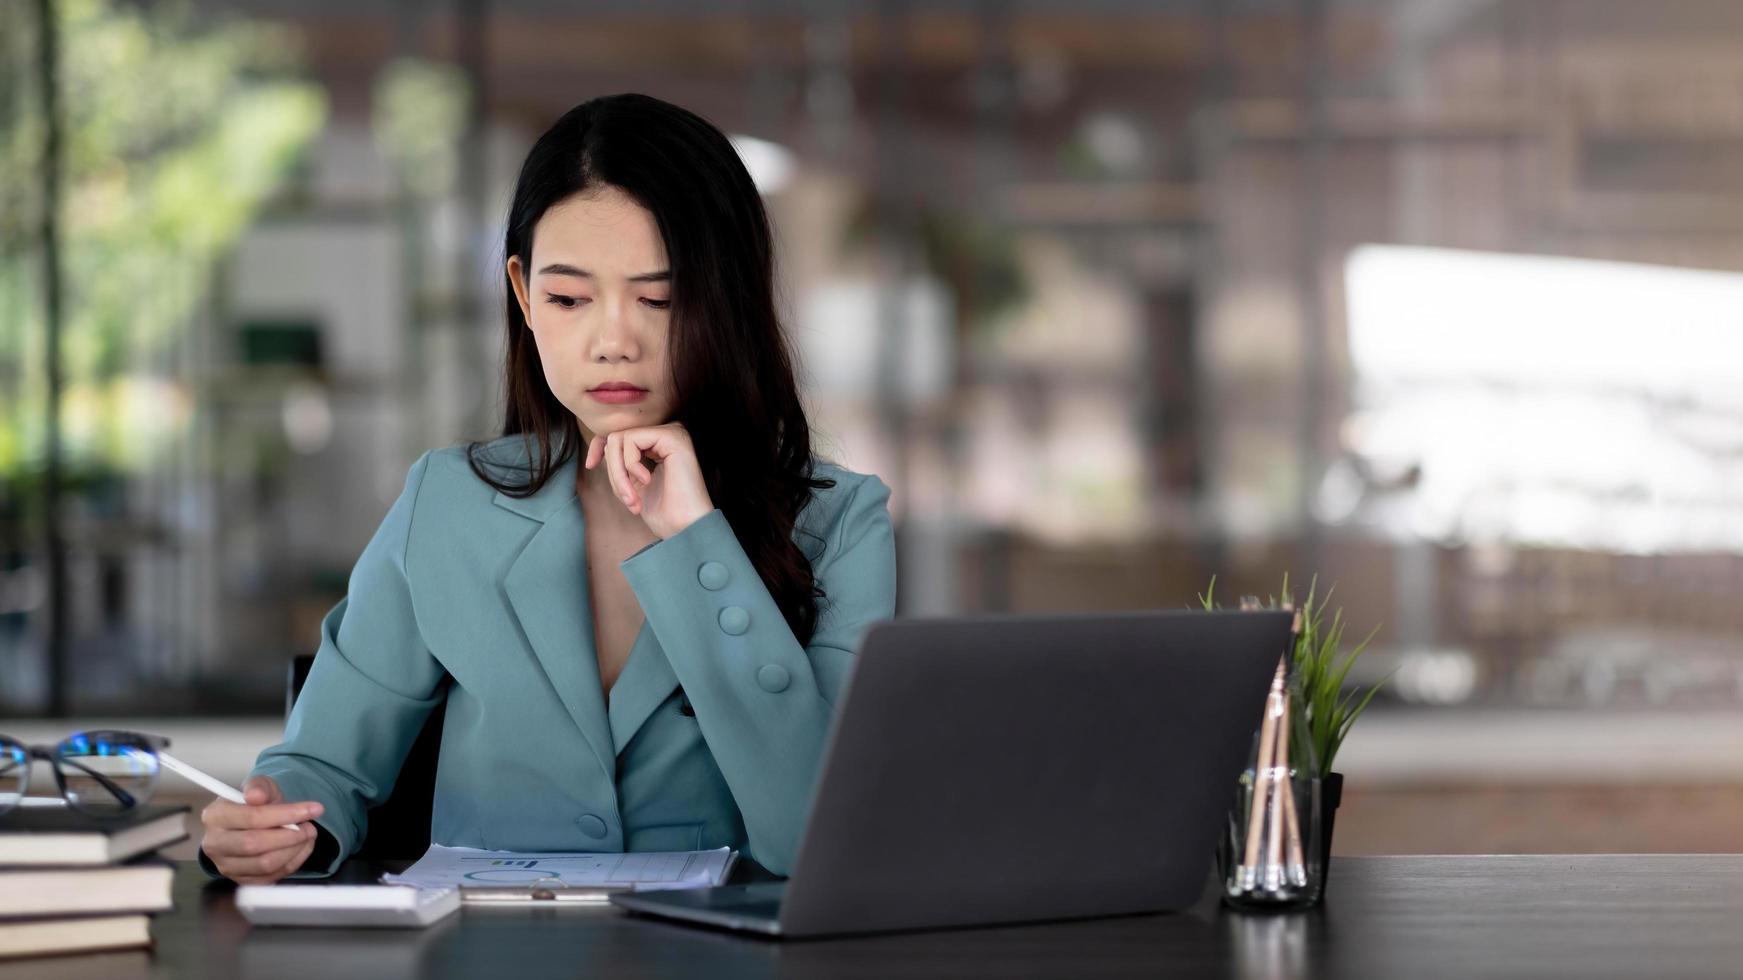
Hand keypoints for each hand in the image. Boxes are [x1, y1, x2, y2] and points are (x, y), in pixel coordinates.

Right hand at [199, 775, 323, 883]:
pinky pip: (271, 877)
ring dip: (294, 850)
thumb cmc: (257, 803)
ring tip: (308, 835)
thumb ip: (259, 786)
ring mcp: (225, 865)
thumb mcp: (260, 786)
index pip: (252, 818)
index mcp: (215, 816)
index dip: (286, 814)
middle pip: (255, 845)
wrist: (254, 822)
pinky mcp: (240, 880)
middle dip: (290, 836)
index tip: (314, 809)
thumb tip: (256, 796)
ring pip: (265, 864)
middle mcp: (214, 843)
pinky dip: (293, 862)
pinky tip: (302, 847)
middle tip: (310, 826)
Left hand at [584, 422, 714, 539]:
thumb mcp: (633, 483)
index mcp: (659, 444)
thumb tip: (599, 447)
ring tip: (633, 497)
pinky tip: (647, 481)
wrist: (684, 527)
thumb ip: (621, 463)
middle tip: (628, 499)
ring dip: (619, 473)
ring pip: (620, 439)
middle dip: (613, 471)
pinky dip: (630, 464)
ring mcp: (671, 432)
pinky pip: (631, 440)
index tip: (590, 465)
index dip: (599, 446)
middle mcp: (667, 434)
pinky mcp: (672, 436)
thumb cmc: (663, 512)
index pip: (620, 434)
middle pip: (617, 438)